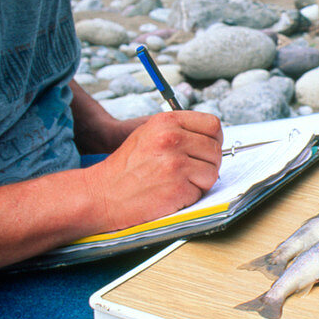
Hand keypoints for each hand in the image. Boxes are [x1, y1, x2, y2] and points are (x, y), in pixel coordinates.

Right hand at [84, 111, 222, 231]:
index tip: (206, 149)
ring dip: (200, 182)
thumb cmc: (126, 167)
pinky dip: (190, 196)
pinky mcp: (177, 188)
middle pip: (215, 150)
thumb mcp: (149, 134)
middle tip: (190, 171)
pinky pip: (201, 192)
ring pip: (212, 172)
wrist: (102, 194)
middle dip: (207, 163)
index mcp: (167, 122)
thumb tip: (211, 137)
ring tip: (177, 182)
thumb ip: (179, 131)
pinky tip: (171, 194)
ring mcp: (175, 164)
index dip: (214, 139)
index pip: (212, 124)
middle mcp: (172, 139)